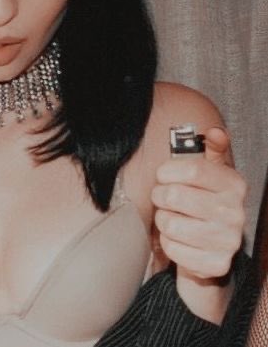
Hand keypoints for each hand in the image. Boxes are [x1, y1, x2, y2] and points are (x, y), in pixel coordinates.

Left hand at [151, 127, 246, 280]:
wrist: (212, 245)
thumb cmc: (203, 201)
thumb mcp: (209, 173)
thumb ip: (210, 150)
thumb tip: (215, 133)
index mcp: (233, 185)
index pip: (191, 169)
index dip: (168, 171)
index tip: (163, 175)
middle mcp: (235, 213)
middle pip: (174, 196)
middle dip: (161, 196)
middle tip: (165, 198)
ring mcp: (227, 240)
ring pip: (169, 224)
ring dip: (163, 220)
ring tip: (172, 218)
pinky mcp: (215, 264)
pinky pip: (172, 249)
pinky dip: (168, 244)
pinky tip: (179, 239)